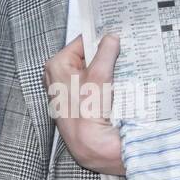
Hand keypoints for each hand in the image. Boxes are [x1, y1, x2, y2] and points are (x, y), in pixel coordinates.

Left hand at [43, 34, 125, 173]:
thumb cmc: (88, 113)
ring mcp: (67, 91)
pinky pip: (92, 85)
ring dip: (106, 70)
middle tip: (123, 50)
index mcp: (56, 65)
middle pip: (86, 57)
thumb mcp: (99, 76)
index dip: (100, 37)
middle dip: (104, 55)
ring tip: (122, 67)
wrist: (91, 146)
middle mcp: (57, 77)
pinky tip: (117, 84)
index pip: (82, 41)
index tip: (117, 33)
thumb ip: (106, 53)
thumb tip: (112, 38)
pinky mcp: (77, 103)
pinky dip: (104, 83)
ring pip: (91, 71)